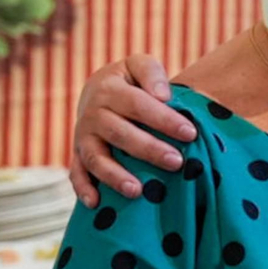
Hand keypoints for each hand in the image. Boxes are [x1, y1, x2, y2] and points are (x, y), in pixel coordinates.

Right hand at [70, 54, 192, 207]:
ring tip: (137, 191)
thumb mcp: (139, 65)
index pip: (139, 105)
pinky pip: (77, 173)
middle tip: (176, 162)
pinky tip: (96, 203)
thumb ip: (151, 73)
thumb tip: (163, 96)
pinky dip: (83, 189)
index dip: (164, 119)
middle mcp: (92, 114)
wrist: (98, 89)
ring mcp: (83, 137)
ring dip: (115, 175)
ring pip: (96, 158)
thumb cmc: (130, 80)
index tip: (190, 133)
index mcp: (109, 90)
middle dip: (149, 150)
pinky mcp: (78, 154)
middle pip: (120, 134)